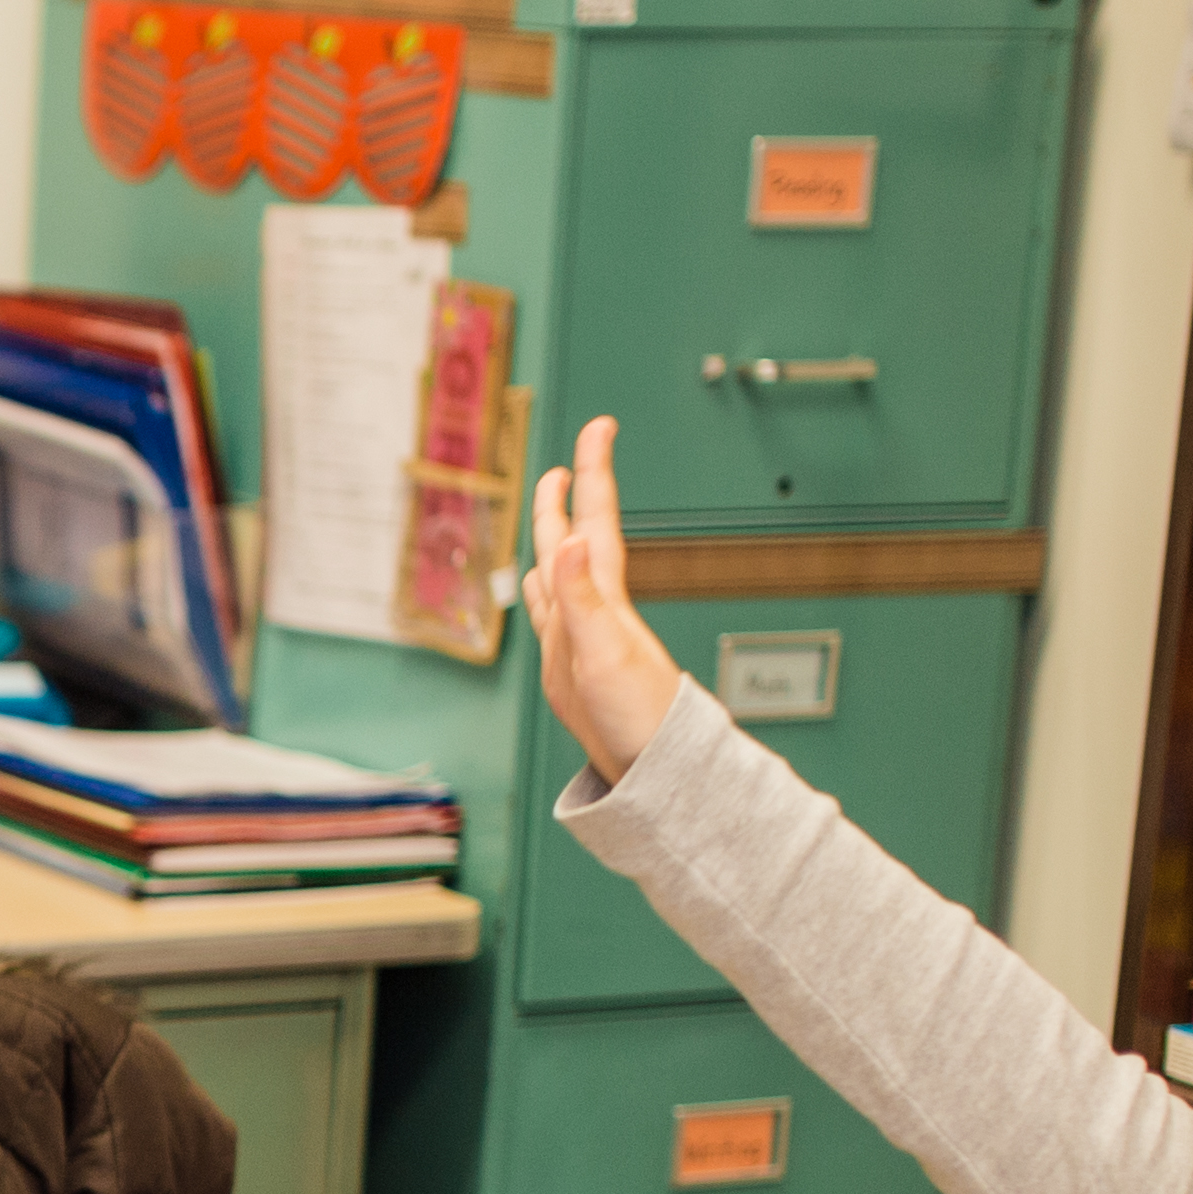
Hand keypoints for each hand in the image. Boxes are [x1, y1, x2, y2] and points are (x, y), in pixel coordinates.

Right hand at [525, 416, 688, 784]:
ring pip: (562, 572)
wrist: (650, 767)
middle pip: (576, 539)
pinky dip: (543, 589)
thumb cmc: (638, 716)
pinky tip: (542, 588)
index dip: (592, 473)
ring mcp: (580, 635)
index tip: (598, 427)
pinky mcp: (570, 663)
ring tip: (550, 510)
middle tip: (570, 454)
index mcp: (602, 598)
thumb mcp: (603, 653)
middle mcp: (592, 609)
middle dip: (571, 494)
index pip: (594, 520)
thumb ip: (582, 598)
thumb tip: (571, 540)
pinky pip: (552, 611)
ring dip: (554, 537)